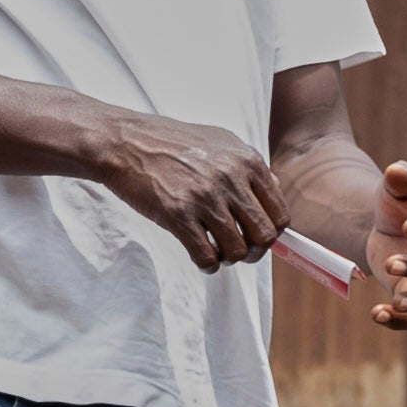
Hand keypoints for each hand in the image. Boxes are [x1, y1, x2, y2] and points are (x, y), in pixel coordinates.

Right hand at [84, 108, 283, 267]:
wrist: (127, 142)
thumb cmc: (172, 142)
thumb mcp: (221, 141)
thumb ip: (250, 166)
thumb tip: (274, 191)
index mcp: (246, 162)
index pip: (279, 214)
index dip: (272, 233)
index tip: (257, 237)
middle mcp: (230, 179)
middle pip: (264, 236)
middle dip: (255, 251)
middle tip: (240, 250)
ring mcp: (204, 198)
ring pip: (237, 251)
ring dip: (228, 258)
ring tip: (216, 251)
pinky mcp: (178, 215)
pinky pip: (206, 256)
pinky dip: (207, 265)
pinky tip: (201, 258)